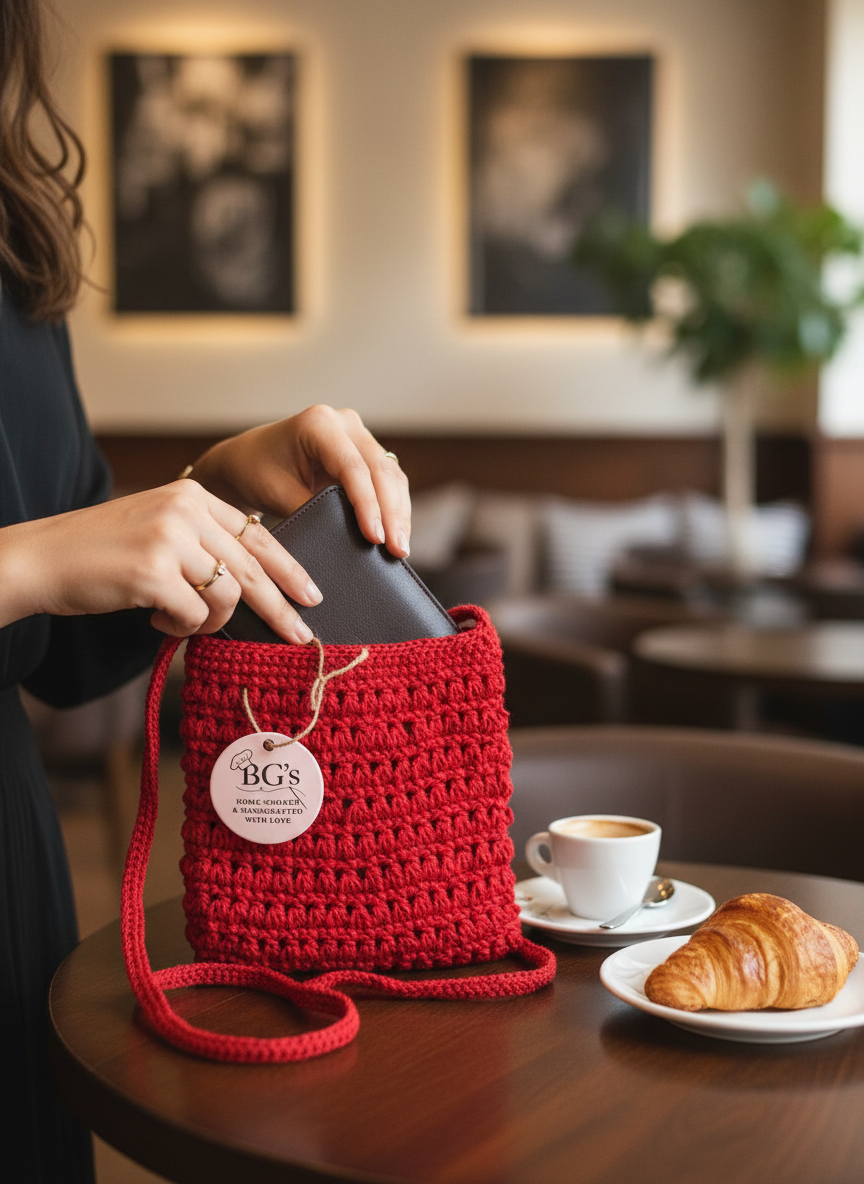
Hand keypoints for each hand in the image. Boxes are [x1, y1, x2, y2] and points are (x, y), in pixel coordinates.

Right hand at [0, 481, 320, 640]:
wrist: (45, 557)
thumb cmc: (103, 550)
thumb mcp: (160, 528)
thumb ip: (203, 543)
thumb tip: (253, 584)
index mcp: (193, 495)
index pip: (256, 534)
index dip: (288, 568)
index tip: (309, 593)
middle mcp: (186, 511)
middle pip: (253, 567)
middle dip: (280, 607)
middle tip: (301, 634)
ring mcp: (171, 539)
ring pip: (228, 595)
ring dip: (212, 621)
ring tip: (183, 621)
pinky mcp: (154, 571)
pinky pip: (195, 614)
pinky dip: (182, 627)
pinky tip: (159, 620)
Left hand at [187, 405, 411, 557]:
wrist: (249, 460)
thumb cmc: (257, 472)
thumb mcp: (279, 494)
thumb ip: (314, 511)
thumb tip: (351, 538)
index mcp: (318, 423)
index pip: (353, 467)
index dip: (367, 504)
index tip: (375, 537)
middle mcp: (344, 422)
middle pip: (380, 469)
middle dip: (391, 512)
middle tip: (397, 549)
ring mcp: (358, 435)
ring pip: (391, 475)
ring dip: (398, 512)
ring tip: (400, 548)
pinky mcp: (365, 453)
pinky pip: (388, 480)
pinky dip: (394, 507)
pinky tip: (396, 534)